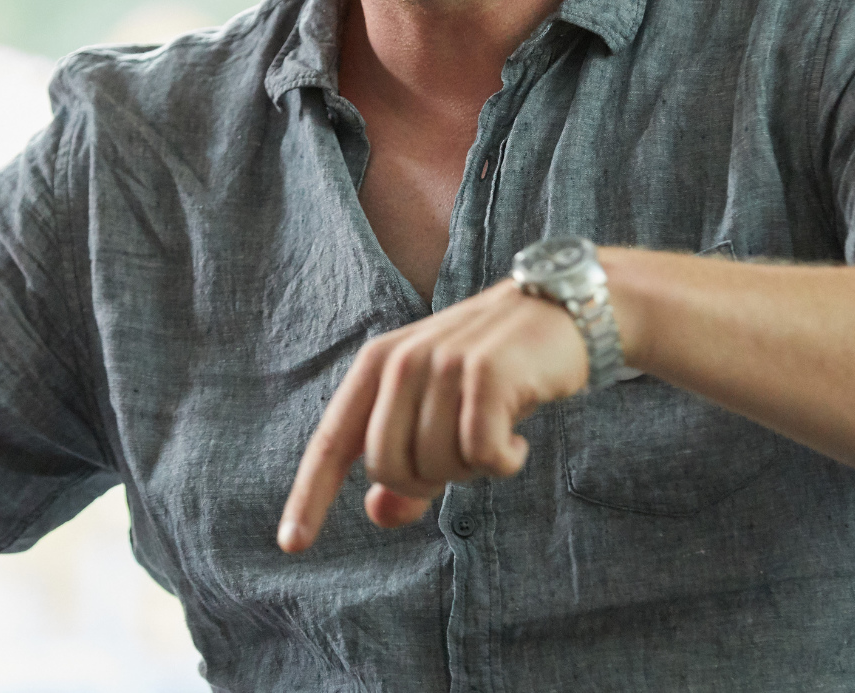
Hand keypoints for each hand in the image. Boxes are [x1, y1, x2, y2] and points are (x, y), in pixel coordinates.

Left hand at [277, 278, 587, 551]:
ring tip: (495, 431)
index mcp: (378, 364)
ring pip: (439, 466)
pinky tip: (518, 440)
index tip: (293, 543)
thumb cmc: (496, 367)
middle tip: (463, 455)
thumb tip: (378, 514)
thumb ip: (408, 464)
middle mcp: (403, 360)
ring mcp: (444, 364)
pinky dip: (504, 462)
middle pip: (388, 468)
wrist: (562, 311)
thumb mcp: (441, 412)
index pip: (333, 440)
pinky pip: (482, 455)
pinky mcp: (488, 374)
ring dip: (473, 468)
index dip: (311, 495)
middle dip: (426, 482)